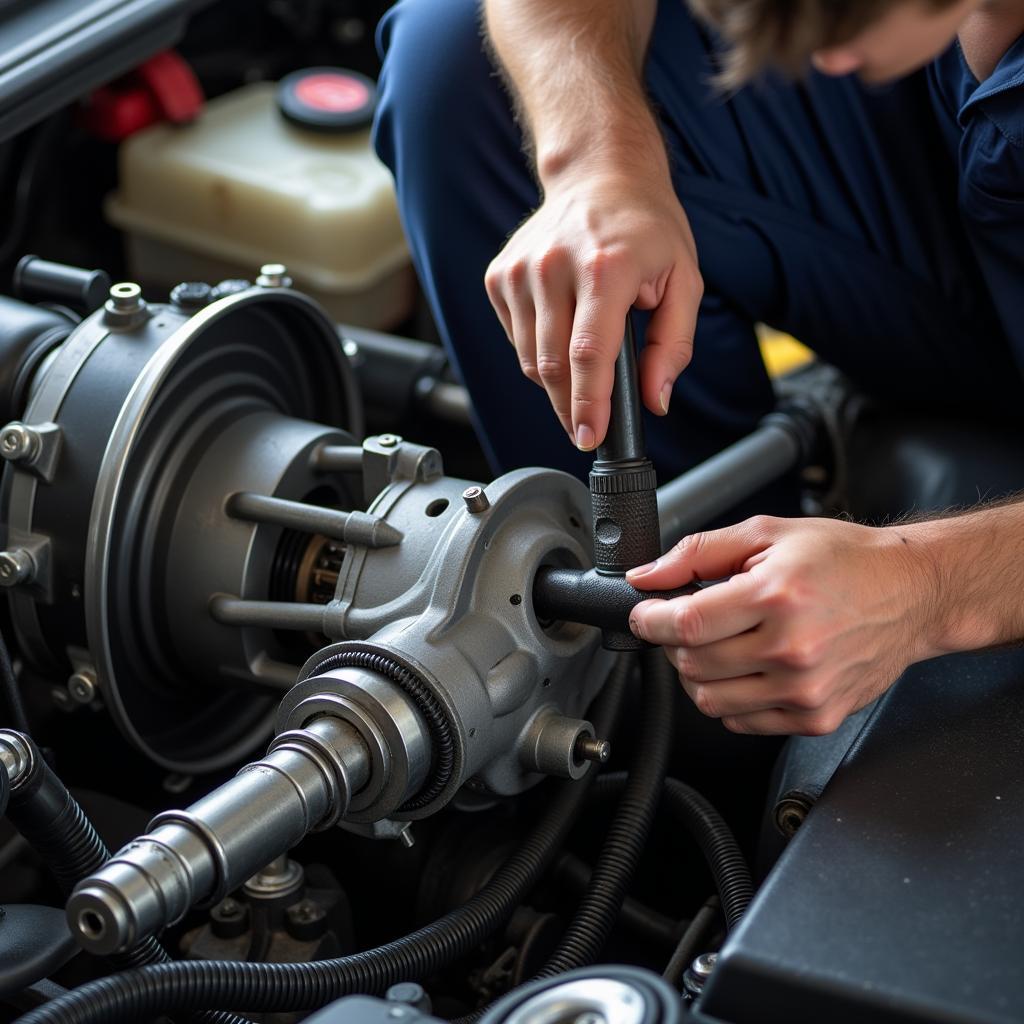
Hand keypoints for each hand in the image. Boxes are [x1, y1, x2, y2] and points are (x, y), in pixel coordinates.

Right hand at [484, 168, 701, 448]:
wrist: (599, 174)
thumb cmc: (646, 228)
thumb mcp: (684, 281)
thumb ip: (674, 346)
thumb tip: (655, 399)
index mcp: (606, 267)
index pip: (589, 353)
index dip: (588, 403)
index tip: (590, 436)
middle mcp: (554, 266)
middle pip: (552, 365)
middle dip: (570, 407)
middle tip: (587, 426)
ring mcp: (520, 270)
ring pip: (530, 359)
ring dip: (555, 384)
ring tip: (582, 374)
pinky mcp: (499, 276)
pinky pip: (517, 340)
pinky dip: (538, 353)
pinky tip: (562, 335)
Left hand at [626, 516, 942, 734]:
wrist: (912, 593)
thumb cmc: (843, 559)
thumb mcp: (767, 534)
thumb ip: (697, 553)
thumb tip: (645, 576)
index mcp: (777, 596)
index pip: (686, 624)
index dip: (651, 620)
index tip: (646, 614)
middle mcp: (792, 648)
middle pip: (692, 664)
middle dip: (675, 642)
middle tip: (691, 621)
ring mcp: (805, 689)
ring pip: (709, 700)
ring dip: (698, 674)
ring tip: (720, 644)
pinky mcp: (816, 717)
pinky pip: (742, 721)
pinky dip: (731, 697)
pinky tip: (749, 667)